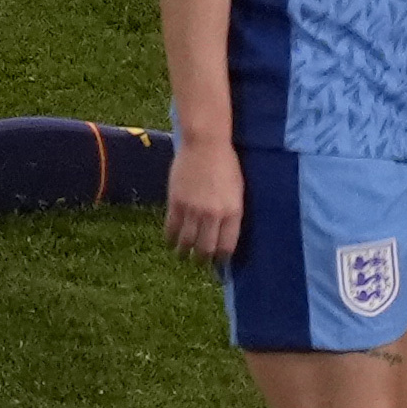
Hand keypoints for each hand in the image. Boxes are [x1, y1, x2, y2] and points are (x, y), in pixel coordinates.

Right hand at [164, 135, 243, 261]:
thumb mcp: (237, 192)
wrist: (205, 145)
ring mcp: (192, 209)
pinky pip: (171, 226)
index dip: (221, 258)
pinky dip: (170, 237)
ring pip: (186, 241)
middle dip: (202, 259)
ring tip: (183, 255)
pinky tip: (170, 241)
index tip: (218, 263)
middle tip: (199, 262)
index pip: (226, 246)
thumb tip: (223, 232)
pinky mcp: (175, 202)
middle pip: (205, 248)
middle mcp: (213, 215)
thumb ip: (231, 213)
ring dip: (184, 252)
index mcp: (233, 213)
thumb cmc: (227, 165)